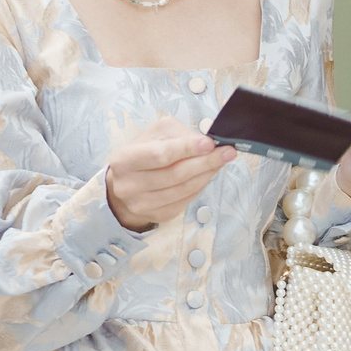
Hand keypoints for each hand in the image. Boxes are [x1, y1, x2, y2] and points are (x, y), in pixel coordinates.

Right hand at [104, 116, 238, 229]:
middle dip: (205, 162)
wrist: (123, 185)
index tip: (209, 143)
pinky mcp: (157, 215)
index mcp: (124, 160)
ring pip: (184, 190)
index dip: (186, 149)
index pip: (160, 155)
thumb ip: (177, 134)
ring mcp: (143, 204)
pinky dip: (200, 186)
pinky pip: (185, 201)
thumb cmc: (141, 155)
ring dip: (207, 174)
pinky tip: (206, 175)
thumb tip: (205, 142)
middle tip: (227, 152)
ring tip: (221, 161)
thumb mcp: (152, 136)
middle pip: (175, 174)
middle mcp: (129, 186)